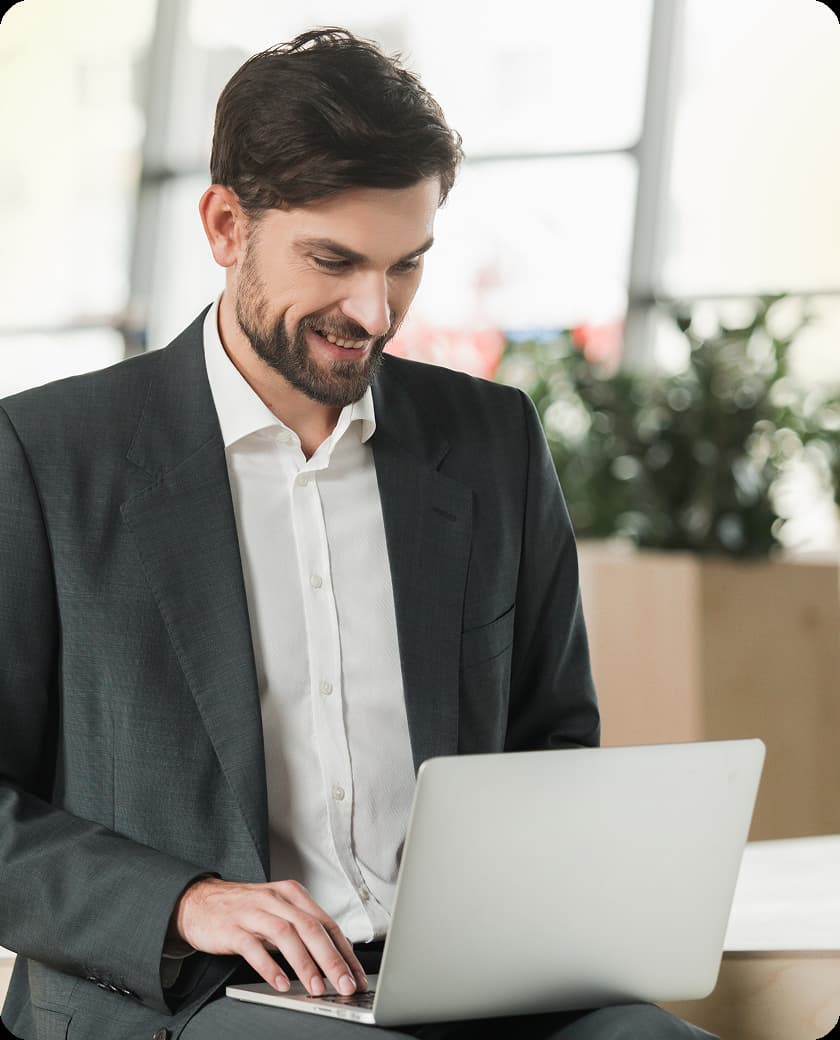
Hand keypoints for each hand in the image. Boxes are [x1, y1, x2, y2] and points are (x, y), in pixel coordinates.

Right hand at [171, 877, 366, 995]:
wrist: (198, 902)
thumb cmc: (243, 910)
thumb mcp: (277, 911)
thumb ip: (303, 927)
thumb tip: (335, 956)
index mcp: (292, 894)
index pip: (327, 923)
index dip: (344, 951)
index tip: (356, 976)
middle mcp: (275, 899)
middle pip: (311, 928)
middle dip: (331, 959)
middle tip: (345, 985)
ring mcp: (253, 912)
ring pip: (286, 935)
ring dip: (304, 964)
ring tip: (316, 988)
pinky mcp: (232, 928)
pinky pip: (253, 947)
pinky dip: (269, 967)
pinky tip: (280, 984)